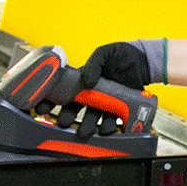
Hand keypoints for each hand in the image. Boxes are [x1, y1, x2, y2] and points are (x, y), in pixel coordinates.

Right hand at [39, 40, 163, 137]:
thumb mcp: (105, 53)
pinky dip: (109, 126)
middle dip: (68, 117)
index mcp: (83, 81)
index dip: (51, 101)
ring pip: (93, 117)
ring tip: (85, 131)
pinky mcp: (120, 108)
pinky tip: (106, 129)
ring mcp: (105, 103)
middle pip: (76, 109)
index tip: (42, 108)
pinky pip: (112, 120)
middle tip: (63, 123)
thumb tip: (86, 80)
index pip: (63, 92)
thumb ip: (94, 63)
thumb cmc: (122, 54)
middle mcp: (92, 95)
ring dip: (87, 125)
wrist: (144, 61)